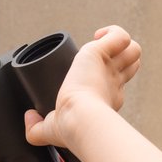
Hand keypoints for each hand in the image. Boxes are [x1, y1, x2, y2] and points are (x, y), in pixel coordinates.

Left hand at [24, 25, 140, 150]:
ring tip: (99, 46)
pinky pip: (121, 37)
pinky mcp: (104, 54)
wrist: (79, 117)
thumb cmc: (69, 126)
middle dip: (118, 57)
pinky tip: (97, 37)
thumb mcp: (48, 129)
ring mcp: (112, 68)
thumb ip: (35, 129)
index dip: (105, 75)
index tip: (84, 76)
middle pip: (129, 64)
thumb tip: (29, 118)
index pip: (114, 81)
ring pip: (133, 50)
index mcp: (105, 97)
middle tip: (96, 60)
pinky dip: (114, 32)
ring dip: (120, 44)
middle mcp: (113, 82)